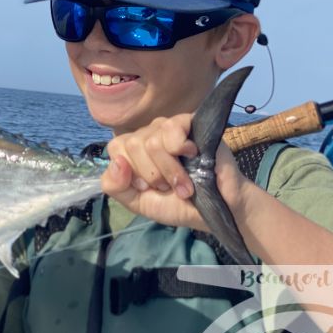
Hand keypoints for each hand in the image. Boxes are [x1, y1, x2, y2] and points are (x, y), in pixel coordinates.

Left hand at [101, 114, 249, 229]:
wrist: (217, 209)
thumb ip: (115, 186)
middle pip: (132, 145)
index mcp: (135, 150)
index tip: (149, 188)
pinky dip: (180, 150)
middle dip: (152, 175)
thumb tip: (116, 162)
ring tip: (184, 183)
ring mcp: (170, 127)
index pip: (115, 148)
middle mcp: (150, 134)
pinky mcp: (191, 123)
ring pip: (151, 141)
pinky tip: (193, 157)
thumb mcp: (138, 202)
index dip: (131, 173)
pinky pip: (171, 129)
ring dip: (170, 171)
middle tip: (169, 187)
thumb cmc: (178, 205)